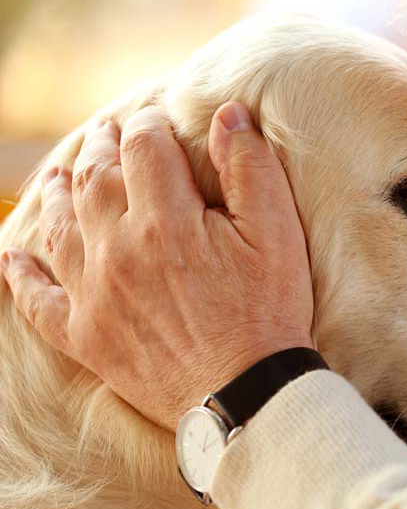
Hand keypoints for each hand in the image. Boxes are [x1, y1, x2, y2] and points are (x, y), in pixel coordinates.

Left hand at [0, 102, 314, 431]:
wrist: (245, 394)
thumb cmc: (269, 311)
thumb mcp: (277, 233)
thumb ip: (250, 169)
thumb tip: (227, 114)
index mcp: (166, 220)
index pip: (145, 148)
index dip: (150, 125)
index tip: (157, 119)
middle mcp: (118, 250)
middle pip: (95, 180)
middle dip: (101, 148)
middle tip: (106, 132)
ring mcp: (95, 295)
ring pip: (60, 228)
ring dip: (57, 194)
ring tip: (59, 175)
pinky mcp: (86, 337)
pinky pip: (39, 301)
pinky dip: (21, 277)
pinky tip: (11, 258)